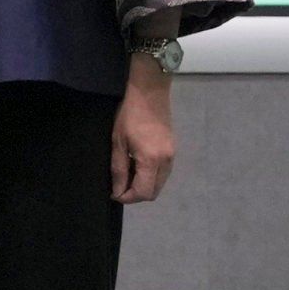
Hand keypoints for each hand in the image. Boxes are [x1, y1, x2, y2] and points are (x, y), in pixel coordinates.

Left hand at [111, 57, 176, 204]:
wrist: (150, 92)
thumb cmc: (129, 115)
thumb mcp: (118, 142)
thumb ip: (119, 169)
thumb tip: (118, 191)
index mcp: (151, 160)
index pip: (143, 192)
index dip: (128, 198)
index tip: (115, 194)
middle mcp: (166, 161)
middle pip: (154, 192)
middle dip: (137, 194)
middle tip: (120, 186)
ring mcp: (172, 155)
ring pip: (160, 183)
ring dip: (145, 185)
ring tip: (128, 175)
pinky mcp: (173, 149)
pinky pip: (164, 172)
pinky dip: (152, 176)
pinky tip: (139, 165)